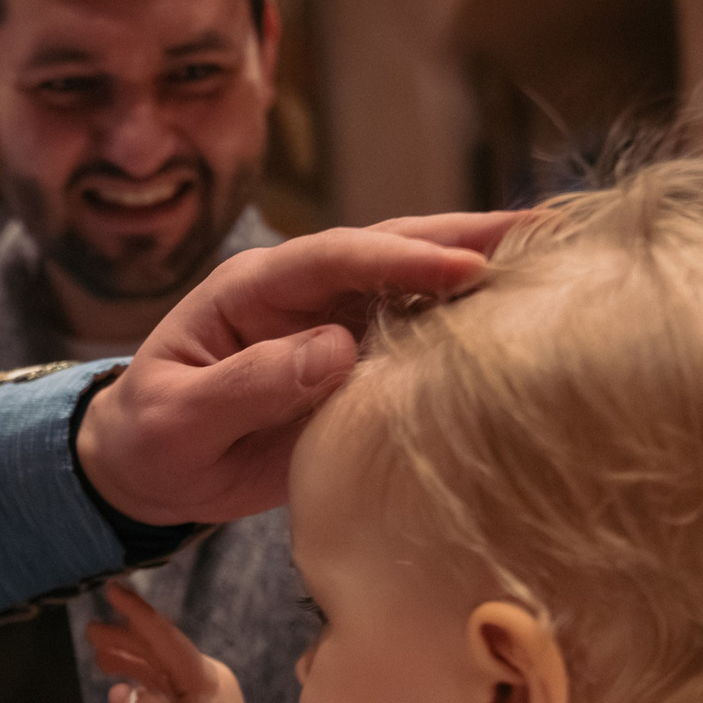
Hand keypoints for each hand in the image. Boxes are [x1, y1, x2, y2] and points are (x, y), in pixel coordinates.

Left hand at [74, 212, 522, 524]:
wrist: (146, 472)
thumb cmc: (151, 439)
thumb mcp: (178, 420)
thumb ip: (246, 385)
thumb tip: (333, 352)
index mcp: (252, 289)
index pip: (335, 257)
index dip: (398, 259)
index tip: (461, 271)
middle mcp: (303, 296)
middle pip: (391, 249)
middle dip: (463, 238)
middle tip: (545, 229)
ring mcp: (335, 328)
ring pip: (416, 289)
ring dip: (480, 273)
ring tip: (556, 261)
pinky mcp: (356, 369)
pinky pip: (418, 343)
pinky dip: (468, 330)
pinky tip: (521, 328)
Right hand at [87, 582, 266, 702]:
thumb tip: (116, 692)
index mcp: (204, 676)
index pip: (165, 637)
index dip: (137, 613)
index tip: (113, 589)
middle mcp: (203, 676)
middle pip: (158, 648)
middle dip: (124, 637)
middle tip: (90, 629)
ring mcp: (199, 691)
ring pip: (157, 665)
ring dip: (128, 656)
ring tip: (97, 651)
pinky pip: (161, 682)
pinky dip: (138, 676)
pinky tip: (119, 676)